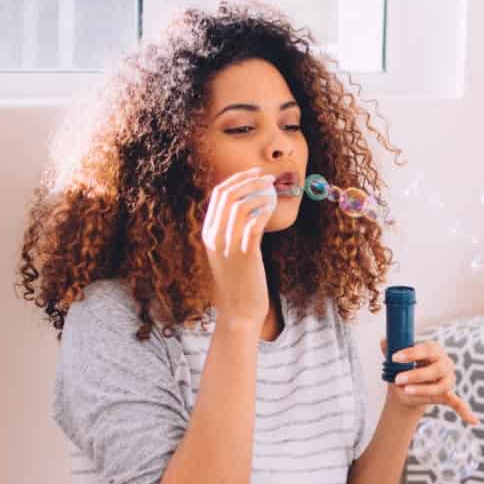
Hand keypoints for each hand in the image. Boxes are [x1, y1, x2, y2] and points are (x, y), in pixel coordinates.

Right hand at [198, 167, 275, 327]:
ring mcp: (228, 246)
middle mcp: (215, 237)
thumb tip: (251, 208)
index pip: (218, 195)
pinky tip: (274, 208)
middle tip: (268, 177)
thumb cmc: (240, 281)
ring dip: (259, 193)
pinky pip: (254, 224)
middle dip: (249, 180)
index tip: (254, 173)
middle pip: (228, 195)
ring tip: (274, 190)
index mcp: (208, 233)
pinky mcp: (246, 255)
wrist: (240, 310)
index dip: (237, 179)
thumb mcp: (230, 253)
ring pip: (240, 206)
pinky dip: (264, 211)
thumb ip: (234, 231)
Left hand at [381, 338, 480, 424]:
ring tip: (406, 391)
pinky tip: (473, 420)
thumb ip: (390, 350)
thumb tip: (383, 341)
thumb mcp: (395, 360)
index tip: (395, 358)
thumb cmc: (403, 369)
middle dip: (416, 374)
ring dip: (424, 390)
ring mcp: (447, 380)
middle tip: (398, 379)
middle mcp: (444, 363)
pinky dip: (465, 412)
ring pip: (441, 386)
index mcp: (433, 350)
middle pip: (436, 369)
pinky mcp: (447, 395)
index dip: (412, 353)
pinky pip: (458, 403)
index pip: (427, 349)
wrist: (406, 388)